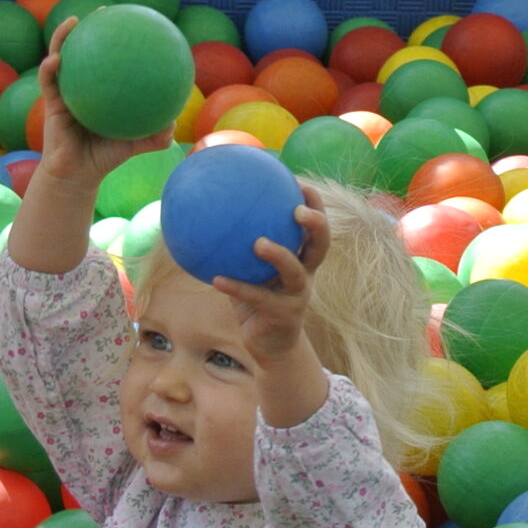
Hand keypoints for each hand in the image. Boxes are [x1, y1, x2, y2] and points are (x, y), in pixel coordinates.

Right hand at [35, 16, 171, 189]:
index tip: (130, 24)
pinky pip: (48, 82)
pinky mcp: (51, 103)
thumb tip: (174, 122)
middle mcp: (82, 87)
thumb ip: (154, 136)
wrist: (78, 175)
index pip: (109, 62)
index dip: (117, 43)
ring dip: (62, 37)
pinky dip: (49, 68)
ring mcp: (65, 93)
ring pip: (59, 58)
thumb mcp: (134, 145)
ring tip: (72, 22)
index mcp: (101, 92)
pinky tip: (56, 59)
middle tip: (103, 11)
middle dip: (91, 28)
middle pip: (84, 51)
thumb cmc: (106, 157)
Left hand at [210, 184, 330, 366]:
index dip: (314, 205)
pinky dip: (237, 288)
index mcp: (303, 260)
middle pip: (321, 245)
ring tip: (259, 243)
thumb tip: (207, 217)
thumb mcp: (251, 272)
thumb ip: (238, 249)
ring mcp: (298, 297)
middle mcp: (306, 275)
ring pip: (296, 272)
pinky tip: (216, 279)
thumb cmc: (257, 302)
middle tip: (296, 209)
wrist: (269, 346)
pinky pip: (258, 298)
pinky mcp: (283, 317)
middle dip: (314, 224)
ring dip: (279, 255)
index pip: (316, 228)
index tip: (298, 182)